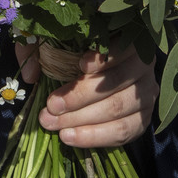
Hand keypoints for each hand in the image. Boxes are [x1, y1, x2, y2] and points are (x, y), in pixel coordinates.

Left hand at [18, 41, 154, 147]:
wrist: (99, 77)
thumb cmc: (72, 51)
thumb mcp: (53, 40)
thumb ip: (38, 48)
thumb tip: (30, 74)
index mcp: (127, 39)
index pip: (121, 47)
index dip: (103, 57)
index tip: (79, 65)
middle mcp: (144, 66)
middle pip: (115, 83)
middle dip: (79, 98)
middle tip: (50, 107)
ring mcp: (146, 94)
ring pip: (118, 110)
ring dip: (82, 120)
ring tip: (53, 125)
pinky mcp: (142, 118)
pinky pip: (123, 132)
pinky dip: (95, 137)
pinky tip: (69, 137)